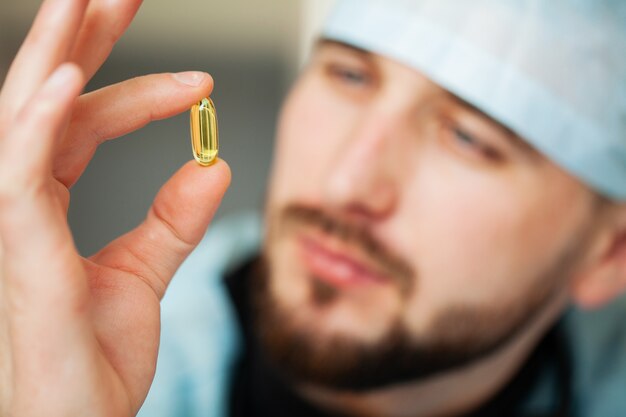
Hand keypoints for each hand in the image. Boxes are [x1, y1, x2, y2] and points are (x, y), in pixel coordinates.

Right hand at [0, 0, 230, 415]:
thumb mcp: (143, 274)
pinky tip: (63, 78)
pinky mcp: (18, 251)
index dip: (142, 93)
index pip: (89, 122)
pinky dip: (39, 124)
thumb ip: (174, 218)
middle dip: (82, 34)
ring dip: (52, 50)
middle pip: (49, 96)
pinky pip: (18, 175)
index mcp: (47, 201)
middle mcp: (20, 199)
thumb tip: (213, 165)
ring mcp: (11, 222)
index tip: (201, 85)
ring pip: (24, 116)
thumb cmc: (94, 357)